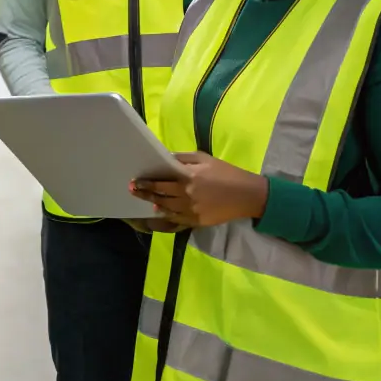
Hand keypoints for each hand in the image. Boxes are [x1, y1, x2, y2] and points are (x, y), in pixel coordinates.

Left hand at [130, 152, 267, 228]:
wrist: (246, 195)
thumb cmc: (226, 172)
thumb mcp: (204, 158)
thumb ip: (183, 158)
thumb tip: (166, 158)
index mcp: (188, 177)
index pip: (161, 181)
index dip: (146, 182)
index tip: (136, 180)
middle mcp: (187, 195)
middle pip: (160, 195)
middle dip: (145, 192)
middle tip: (133, 190)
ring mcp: (191, 211)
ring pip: (166, 209)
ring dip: (153, 204)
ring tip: (145, 200)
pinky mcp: (197, 221)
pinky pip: (176, 220)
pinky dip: (166, 216)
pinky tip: (160, 212)